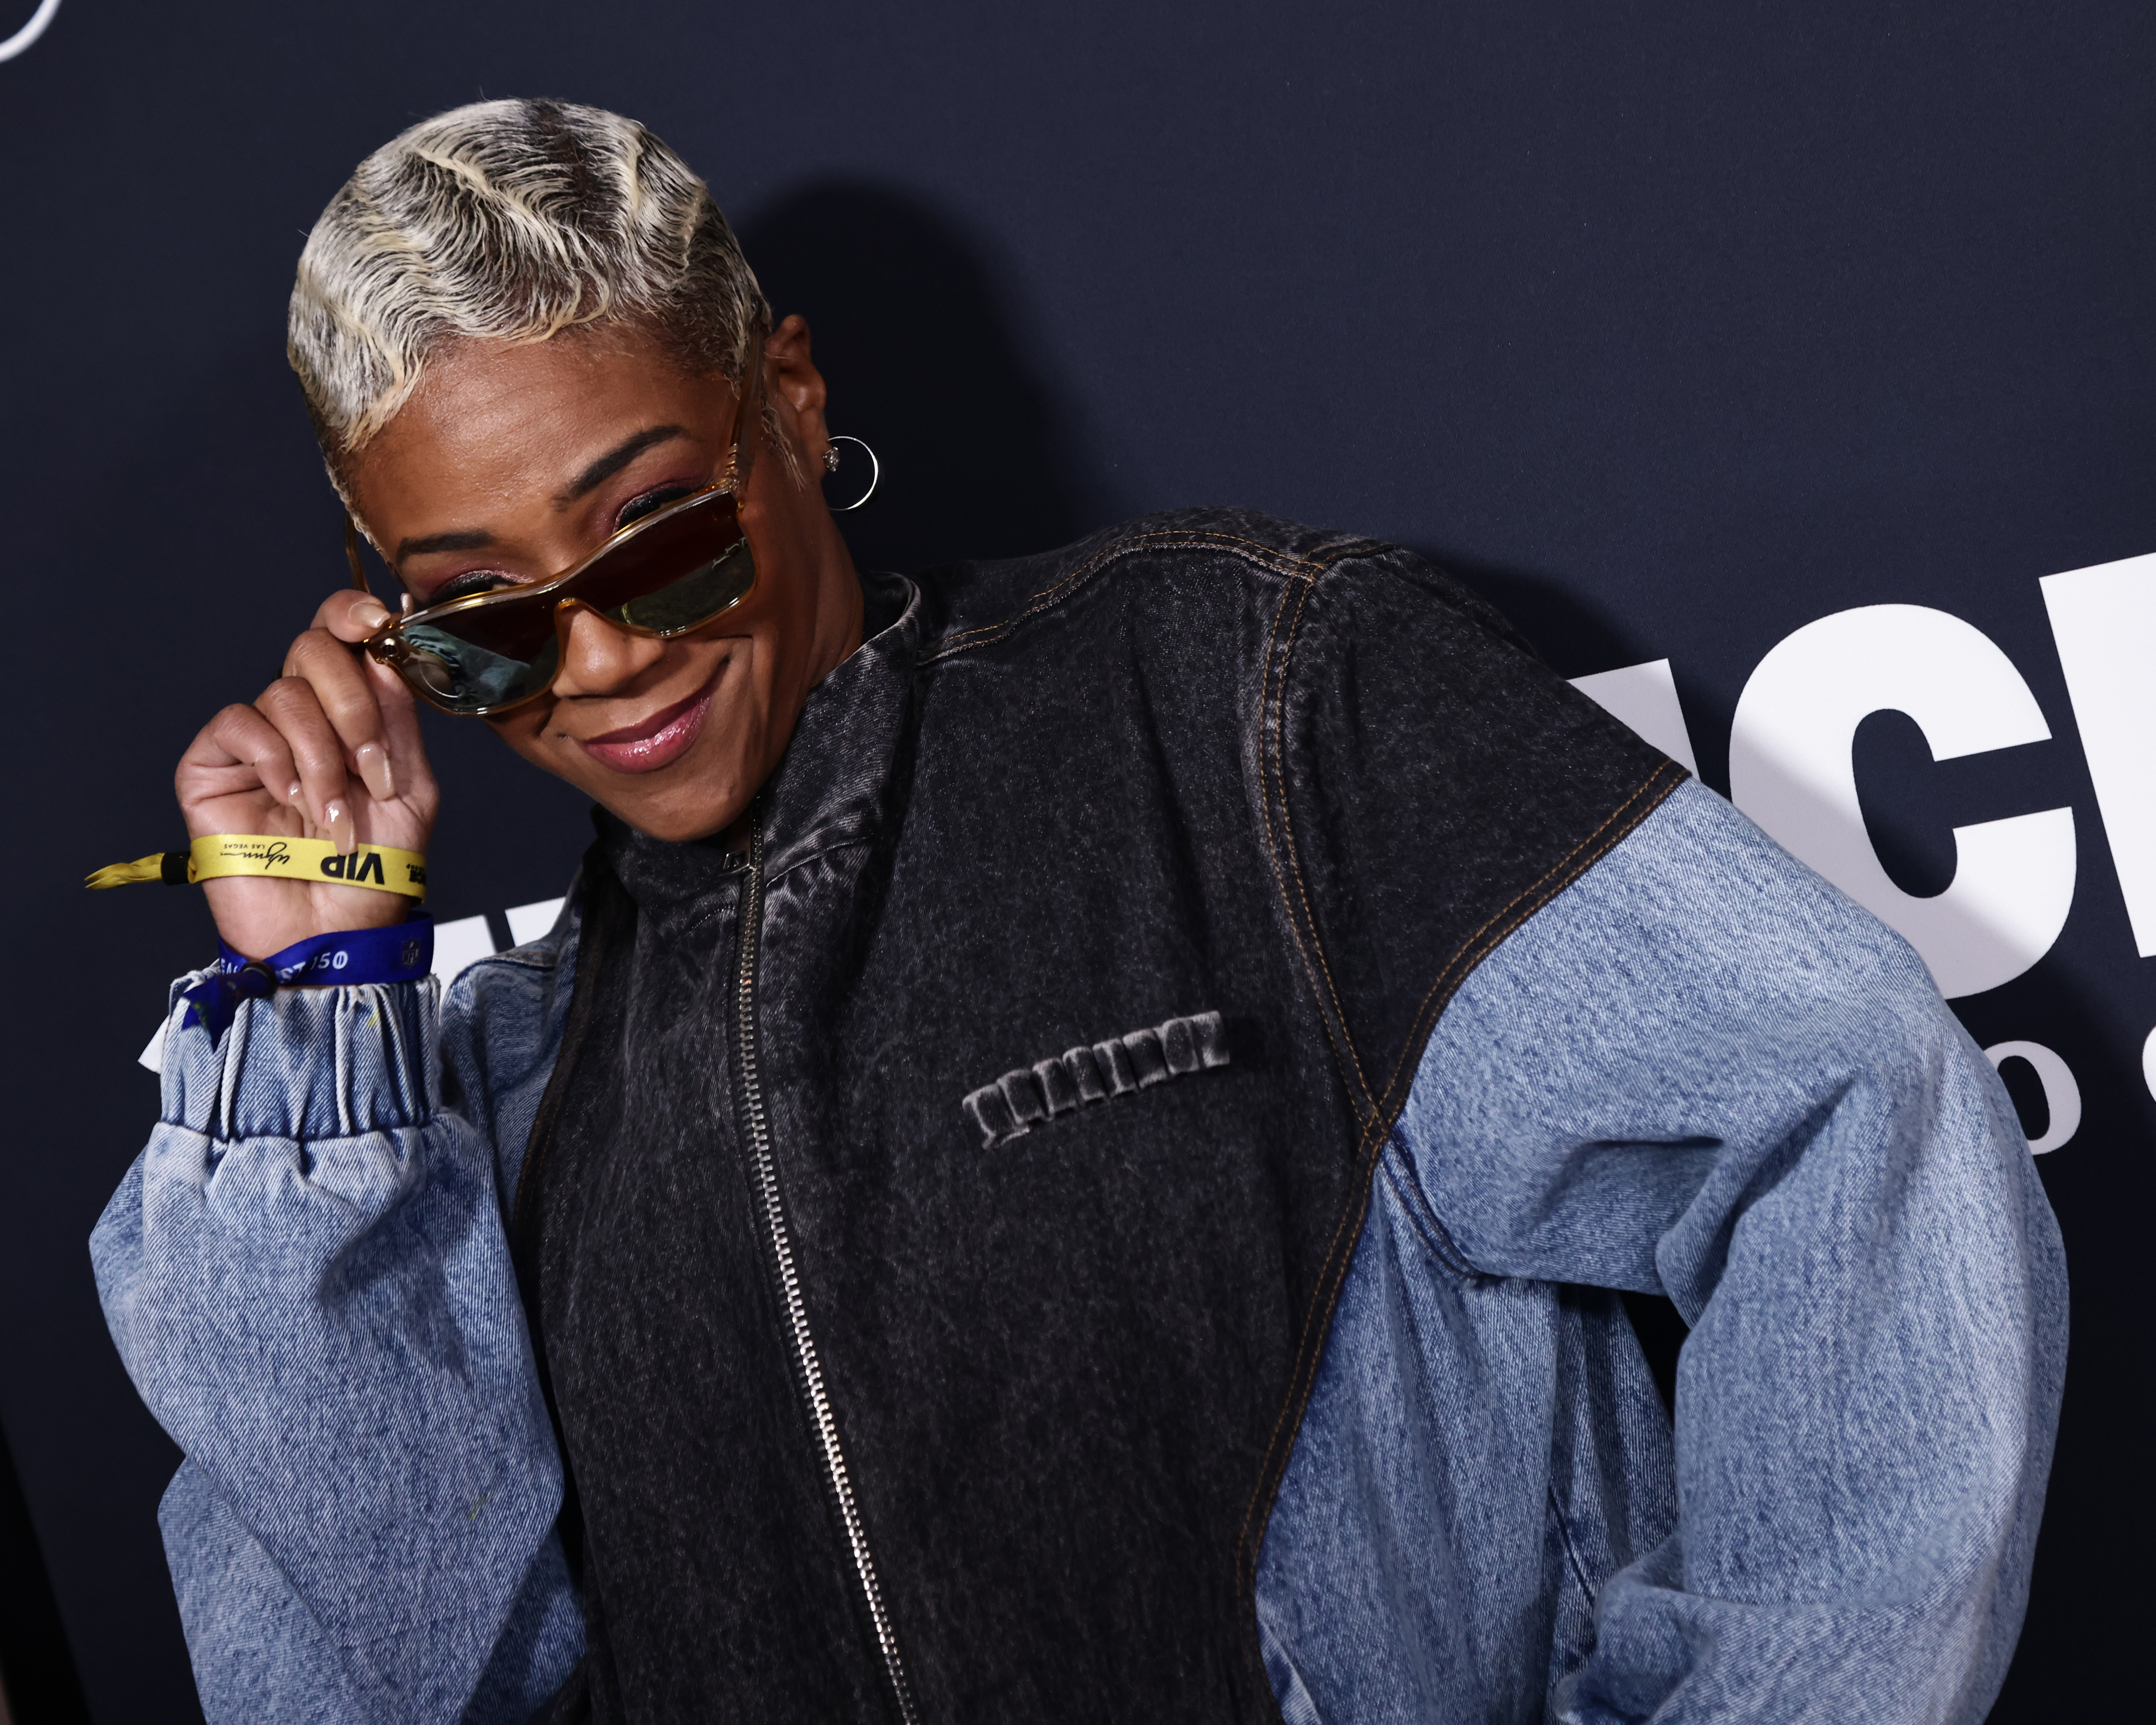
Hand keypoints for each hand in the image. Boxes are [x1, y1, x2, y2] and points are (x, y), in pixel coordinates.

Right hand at [178, 590, 440, 961]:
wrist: (334, 933)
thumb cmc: (374, 870)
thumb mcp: (409, 791)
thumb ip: (399, 722)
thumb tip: (384, 652)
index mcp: (348, 713)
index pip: (340, 637)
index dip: (353, 616)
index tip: (378, 623)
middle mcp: (299, 717)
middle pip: (312, 651)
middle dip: (354, 708)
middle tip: (371, 773)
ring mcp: (253, 740)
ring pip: (283, 695)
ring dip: (322, 758)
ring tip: (336, 817)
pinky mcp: (210, 766)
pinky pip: (239, 724)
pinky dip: (275, 759)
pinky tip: (289, 801)